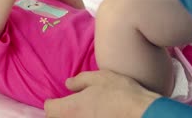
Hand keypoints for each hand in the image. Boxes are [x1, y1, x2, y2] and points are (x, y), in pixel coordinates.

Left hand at [44, 70, 159, 117]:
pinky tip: (97, 116)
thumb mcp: (100, 78)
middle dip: (60, 113)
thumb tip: (68, 84)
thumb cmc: (121, 93)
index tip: (57, 99)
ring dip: (72, 117)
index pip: (49, 108)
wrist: (142, 114)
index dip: (52, 102)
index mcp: (70, 108)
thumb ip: (80, 80)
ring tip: (85, 111)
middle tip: (70, 106)